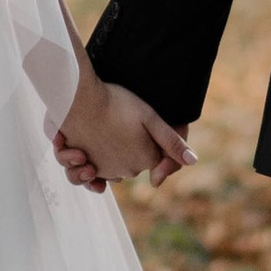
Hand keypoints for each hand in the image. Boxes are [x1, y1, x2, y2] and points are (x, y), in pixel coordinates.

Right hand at [54, 64, 191, 192]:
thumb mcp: (151, 118)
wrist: (78, 99)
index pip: (154, 155)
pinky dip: (88, 162)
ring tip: (106, 128)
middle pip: (132, 161)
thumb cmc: (116, 103)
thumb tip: (192, 161)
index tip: (135, 119)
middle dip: (128, 145)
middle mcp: (126, 171)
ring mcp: (104, 170)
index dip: (146, 136)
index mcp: (146, 159)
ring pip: (111, 166)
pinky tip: (86, 146)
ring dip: (110, 153)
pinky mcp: (83, 167)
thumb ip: (172, 141)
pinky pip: (89, 170)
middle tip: (118, 120)